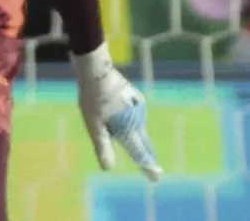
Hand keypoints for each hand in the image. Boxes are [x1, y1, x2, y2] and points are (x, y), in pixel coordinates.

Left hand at [72, 43, 162, 180]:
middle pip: (144, 143)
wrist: (97, 71)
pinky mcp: (136, 98)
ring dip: (135, 136)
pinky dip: (131, 122)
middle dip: (147, 156)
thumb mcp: (94, 126)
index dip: (148, 166)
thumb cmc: (92, 100)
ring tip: (124, 135)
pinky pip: (135, 116)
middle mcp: (137, 120)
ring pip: (138, 128)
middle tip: (155, 172)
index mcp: (128, 128)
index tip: (157, 178)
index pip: (139, 152)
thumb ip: (103, 146)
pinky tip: (121, 116)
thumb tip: (108, 168)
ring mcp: (139, 108)